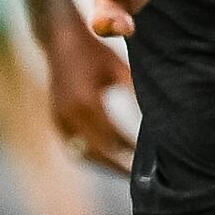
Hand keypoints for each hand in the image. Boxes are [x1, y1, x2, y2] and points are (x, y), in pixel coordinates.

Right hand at [45, 17, 137, 166]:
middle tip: (139, 176)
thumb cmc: (94, 52)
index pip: (113, 140)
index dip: (130, 154)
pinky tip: (108, 157)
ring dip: (104, 163)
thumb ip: (135, 94)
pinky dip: (91, 154)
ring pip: (83, 153)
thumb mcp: (119, 69)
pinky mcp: (56, 119)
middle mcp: (70, 115)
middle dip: (118, 166)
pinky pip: (74, 146)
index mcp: (88, 103)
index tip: (148, 162)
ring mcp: (60, 119)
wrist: (59, 39)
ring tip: (125, 170)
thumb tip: (158, 118)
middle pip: (98, 153)